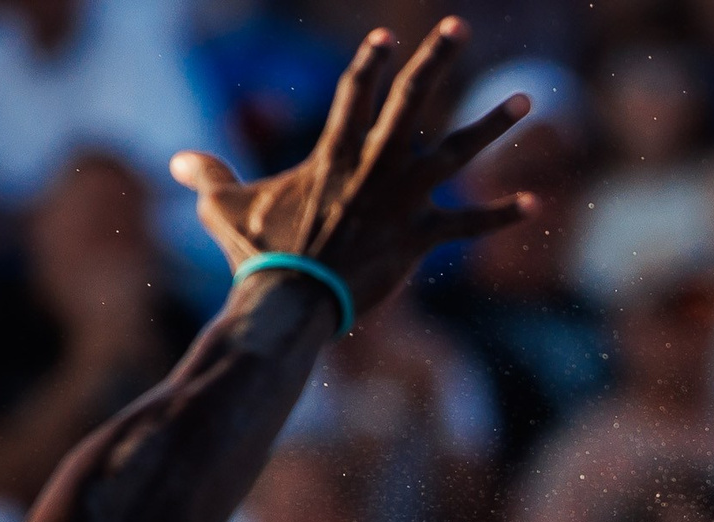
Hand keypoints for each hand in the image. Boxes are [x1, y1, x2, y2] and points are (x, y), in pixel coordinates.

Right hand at [168, 16, 528, 319]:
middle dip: (437, 60)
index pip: (355, 93)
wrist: (291, 301)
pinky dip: (502, 216)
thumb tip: (177, 161)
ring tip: (526, 98)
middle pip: (411, 101)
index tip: (388, 38)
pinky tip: (536, 204)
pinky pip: (468, 224)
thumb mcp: (225, 208)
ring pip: (455, 151)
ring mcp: (401, 201)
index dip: (371, 62)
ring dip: (492, 123)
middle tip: (459, 28)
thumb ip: (209, 176)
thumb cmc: (258, 256)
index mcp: (333, 154)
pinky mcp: (419, 238)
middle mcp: (373, 167)